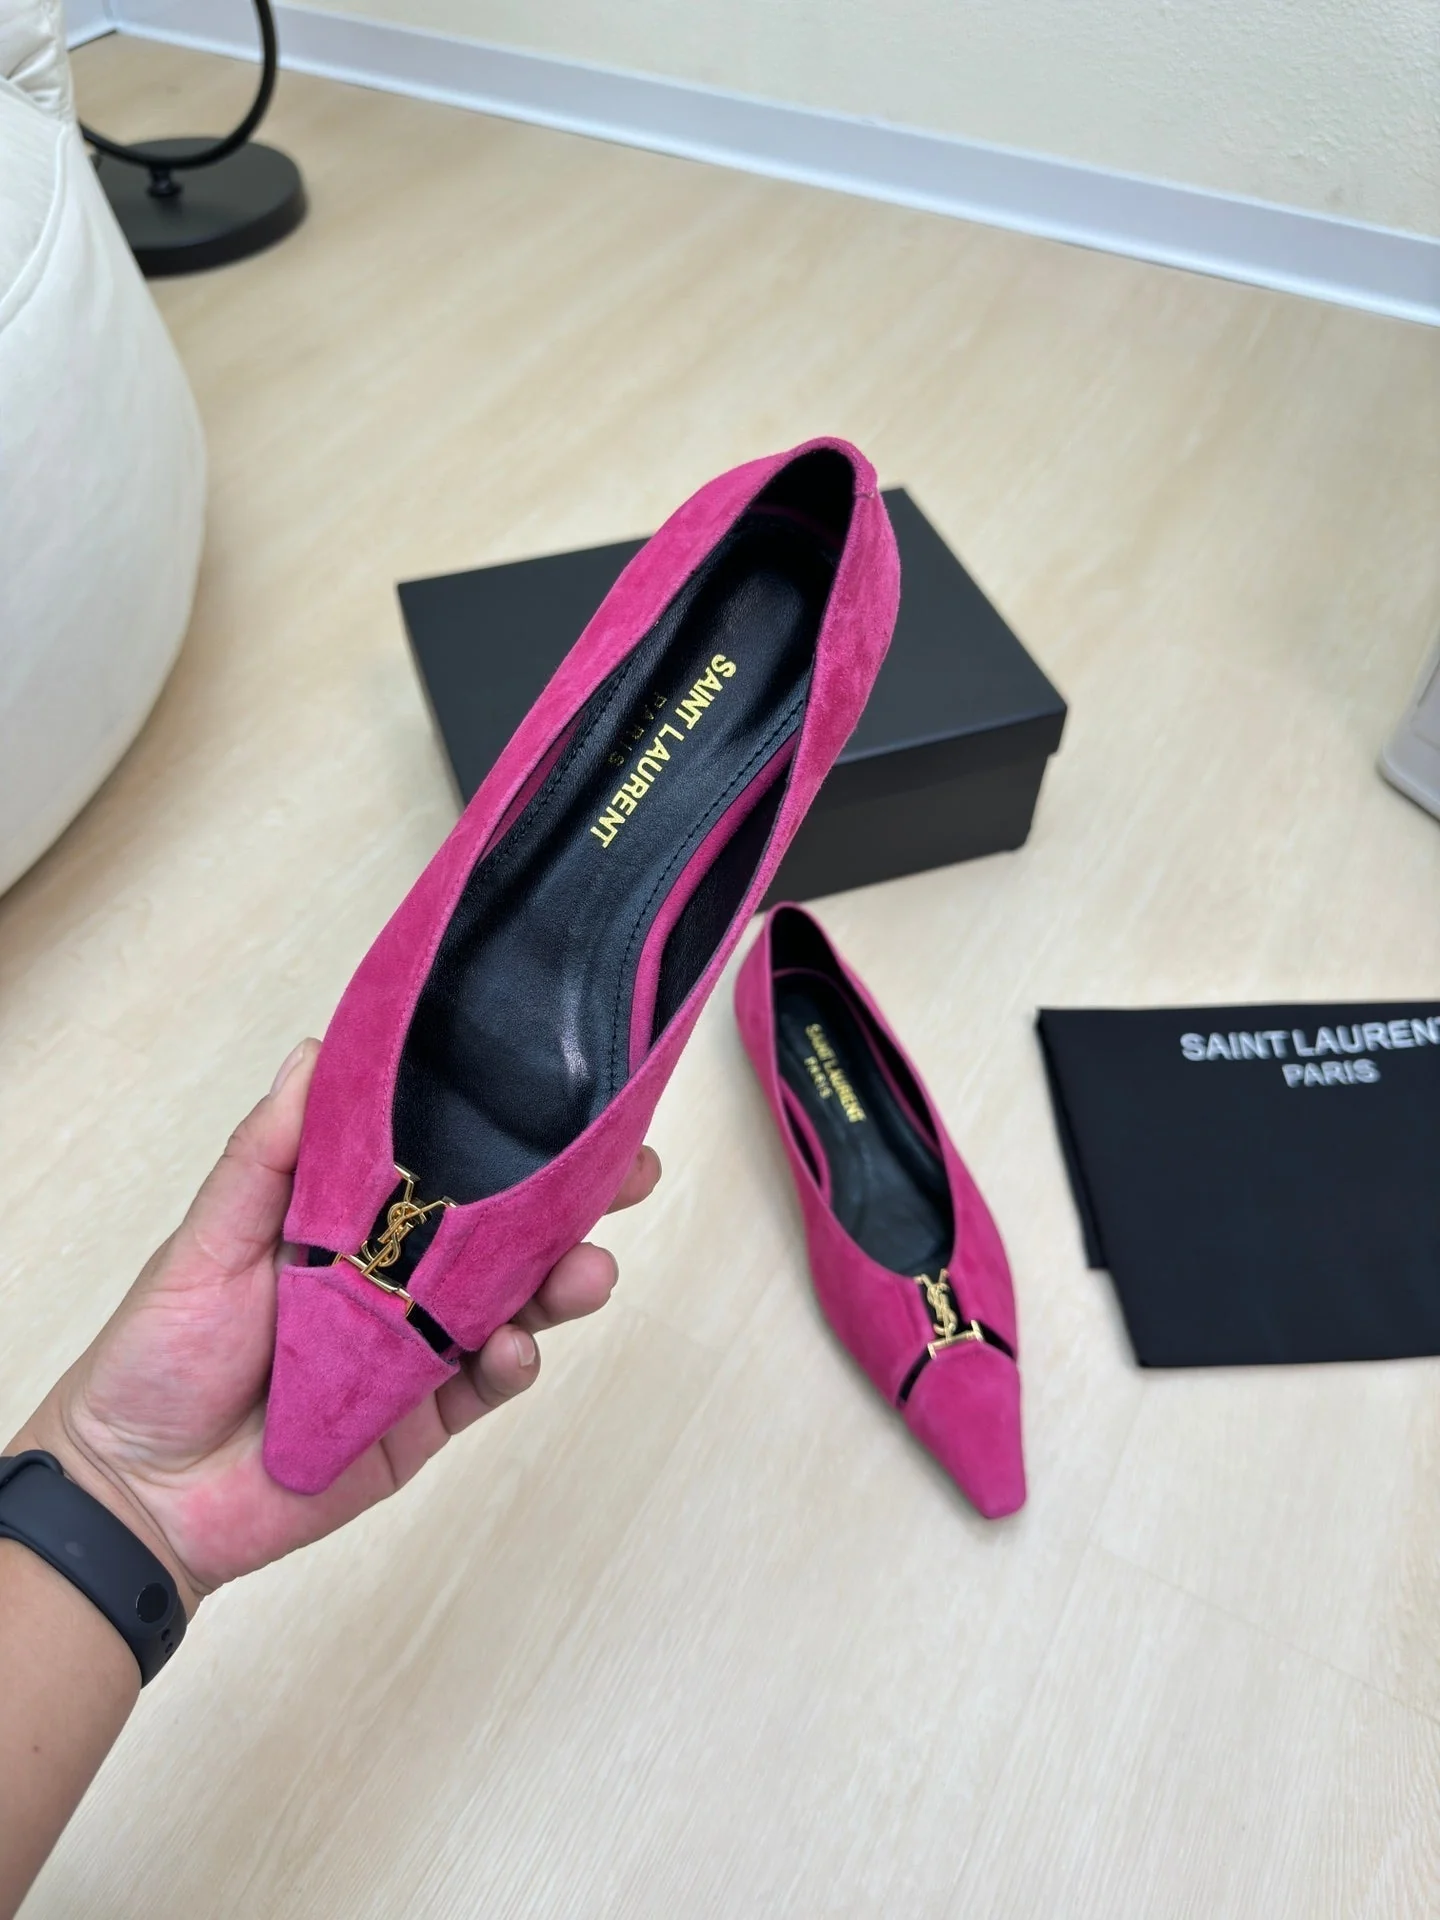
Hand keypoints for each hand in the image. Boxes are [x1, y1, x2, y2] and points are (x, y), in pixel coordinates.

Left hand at [8, 1041, 659, 1615]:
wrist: (136, 1494)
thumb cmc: (157, 1355)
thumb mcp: (207, 1239)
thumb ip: (266, 1156)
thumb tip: (315, 1052)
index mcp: (351, 1218)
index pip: (448, 1161)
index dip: (511, 1132)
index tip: (573, 1096)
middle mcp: (397, 1274)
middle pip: (504, 1230)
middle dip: (573, 1203)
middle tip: (630, 1176)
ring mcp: (416, 1348)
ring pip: (514, 1304)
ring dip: (562, 1283)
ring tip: (588, 1271)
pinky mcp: (422, 1418)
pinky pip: (486, 1384)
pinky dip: (512, 1363)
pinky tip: (516, 1349)